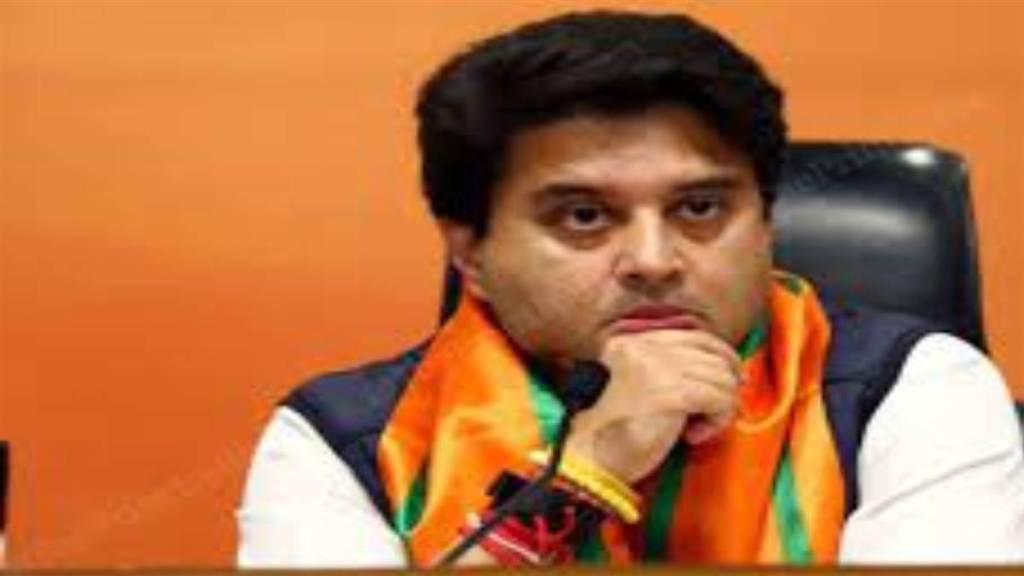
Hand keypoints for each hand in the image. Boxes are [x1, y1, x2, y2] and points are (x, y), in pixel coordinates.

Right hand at [564, 329, 741, 483]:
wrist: (593, 460)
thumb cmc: (619, 431)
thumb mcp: (643, 383)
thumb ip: (673, 366)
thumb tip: (728, 368)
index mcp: (634, 340)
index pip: (697, 336)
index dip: (723, 355)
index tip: (733, 378)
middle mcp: (645, 345)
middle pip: (714, 356)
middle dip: (724, 387)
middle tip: (716, 411)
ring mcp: (657, 366)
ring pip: (722, 379)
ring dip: (719, 409)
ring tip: (694, 428)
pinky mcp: (671, 392)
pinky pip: (721, 400)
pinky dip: (716, 422)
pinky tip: (691, 435)